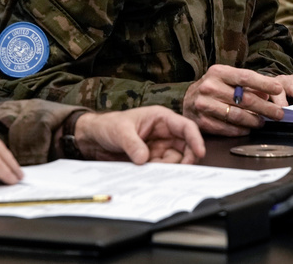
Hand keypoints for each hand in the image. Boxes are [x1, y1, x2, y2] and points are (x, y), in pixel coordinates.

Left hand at [74, 107, 205, 164]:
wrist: (93, 139)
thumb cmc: (108, 125)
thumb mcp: (120, 131)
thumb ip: (132, 144)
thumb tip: (144, 159)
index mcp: (160, 118)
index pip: (186, 127)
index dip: (195, 139)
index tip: (199, 152)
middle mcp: (164, 133)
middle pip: (186, 147)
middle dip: (184, 159)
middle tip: (175, 170)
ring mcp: (159, 148)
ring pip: (175, 160)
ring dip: (167, 168)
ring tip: (150, 168)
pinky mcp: (152, 160)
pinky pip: (163, 169)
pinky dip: (159, 173)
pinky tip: (149, 174)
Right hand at [182, 65, 292, 135]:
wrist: (188, 100)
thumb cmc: (212, 88)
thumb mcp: (227, 79)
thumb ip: (247, 84)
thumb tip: (268, 94)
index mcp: (218, 72)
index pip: (245, 77)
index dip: (264, 83)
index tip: (279, 89)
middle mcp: (209, 87)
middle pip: (244, 99)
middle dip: (265, 108)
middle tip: (278, 113)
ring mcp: (204, 104)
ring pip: (237, 115)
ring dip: (254, 121)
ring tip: (263, 122)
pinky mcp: (202, 121)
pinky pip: (227, 128)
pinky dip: (241, 130)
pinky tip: (248, 129)